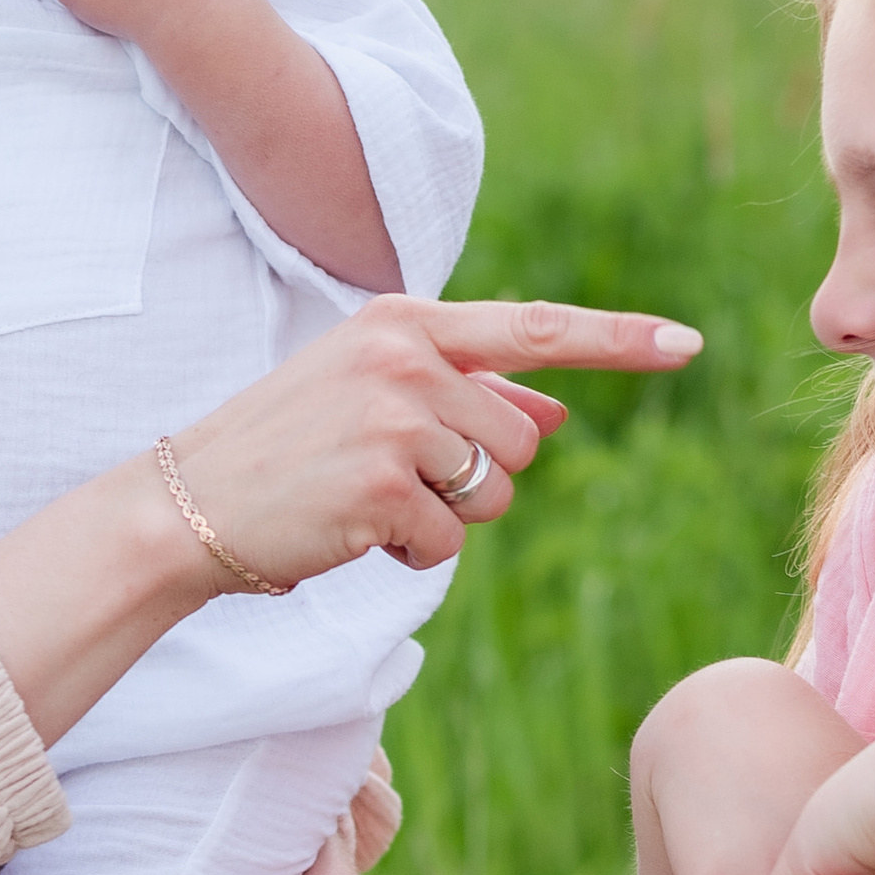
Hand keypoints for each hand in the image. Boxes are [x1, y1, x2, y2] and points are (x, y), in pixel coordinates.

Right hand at [175, 295, 700, 586]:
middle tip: (392, 475)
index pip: (536, 328)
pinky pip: (450, 541)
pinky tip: (352, 531)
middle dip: (477, 474)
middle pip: (522, 437)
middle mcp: (406, 359)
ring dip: (446, 517)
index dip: (619, 340)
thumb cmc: (286, 451)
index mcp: (404, 322)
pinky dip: (411, 552)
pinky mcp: (383, 486)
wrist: (186, 505)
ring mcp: (395, 420)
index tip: (687, 343)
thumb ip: (468, 396)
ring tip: (367, 500)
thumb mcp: (373, 400)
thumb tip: (556, 412)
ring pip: (494, 493)